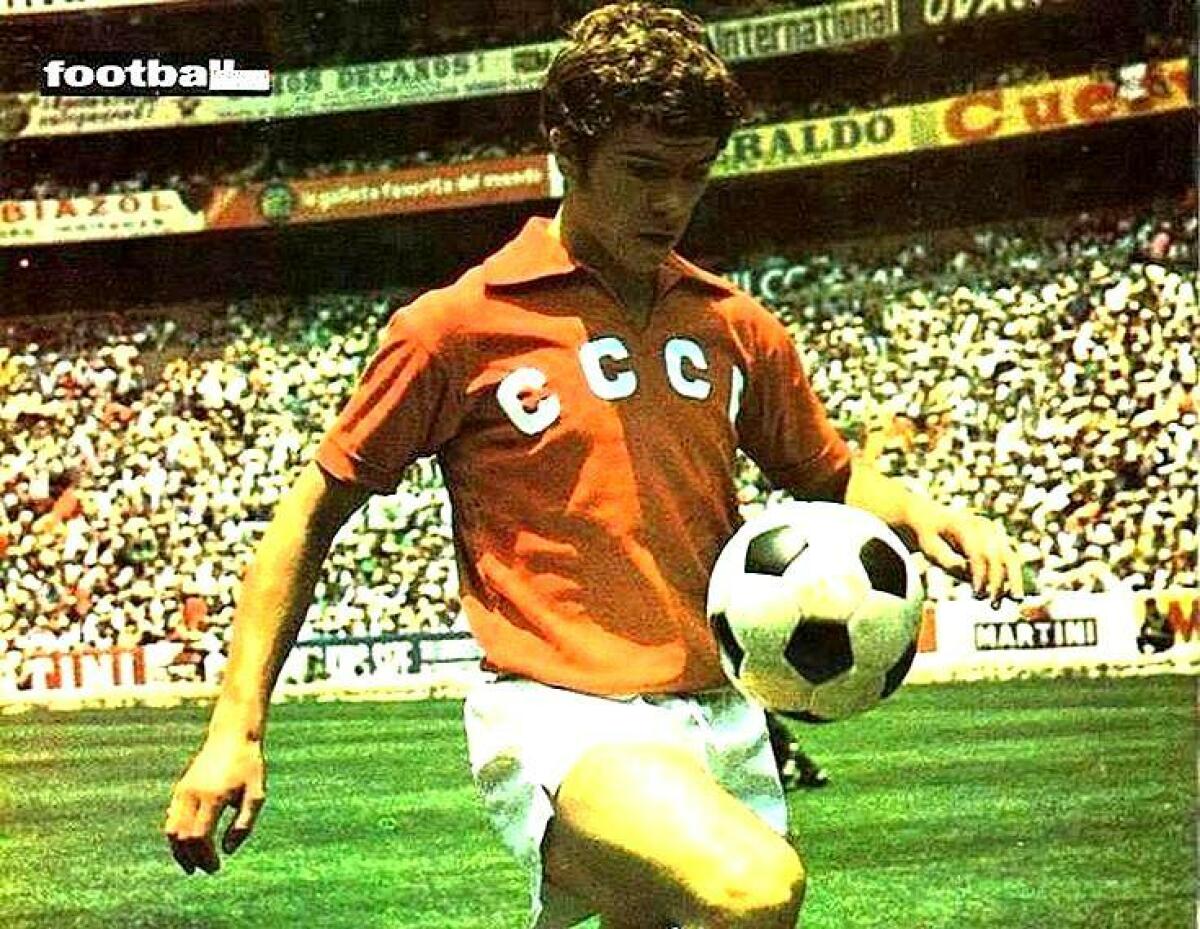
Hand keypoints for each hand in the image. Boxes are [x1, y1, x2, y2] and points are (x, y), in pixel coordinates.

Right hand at [164, 736, 265, 874]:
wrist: (232, 736)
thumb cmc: (249, 766)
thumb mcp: (256, 794)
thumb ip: (244, 824)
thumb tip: (228, 851)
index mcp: (213, 797)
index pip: (199, 837)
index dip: (205, 857)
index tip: (216, 866)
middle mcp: (193, 795)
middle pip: (181, 837)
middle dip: (192, 858)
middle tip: (206, 869)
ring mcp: (183, 791)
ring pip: (171, 829)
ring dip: (179, 851)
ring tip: (192, 864)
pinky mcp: (180, 788)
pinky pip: (172, 818)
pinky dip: (177, 836)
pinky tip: (189, 845)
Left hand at [906, 501, 1024, 606]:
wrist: (931, 519)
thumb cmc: (927, 536)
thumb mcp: (929, 547)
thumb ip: (946, 559)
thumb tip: (966, 571)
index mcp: (964, 524)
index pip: (978, 553)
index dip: (980, 575)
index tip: (977, 594)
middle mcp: (983, 525)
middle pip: (999, 555)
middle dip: (998, 581)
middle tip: (994, 604)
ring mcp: (993, 531)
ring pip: (1010, 557)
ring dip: (1012, 581)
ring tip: (1011, 600)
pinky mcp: (998, 540)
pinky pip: (1010, 560)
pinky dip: (1011, 577)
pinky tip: (1009, 595)